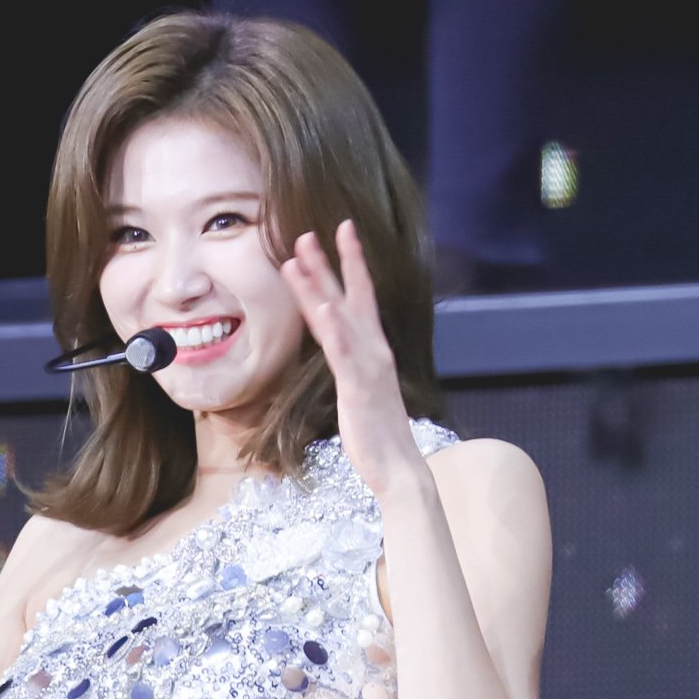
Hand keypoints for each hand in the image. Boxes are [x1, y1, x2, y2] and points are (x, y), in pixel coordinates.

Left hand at [280, 221, 424, 497]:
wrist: (399, 466)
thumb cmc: (379, 433)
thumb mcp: (362, 392)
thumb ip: (353, 366)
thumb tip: (341, 351)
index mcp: (374, 350)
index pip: (360, 298)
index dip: (349, 264)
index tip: (339, 232)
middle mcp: (374, 349)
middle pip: (349, 297)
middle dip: (329, 263)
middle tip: (307, 232)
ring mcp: (368, 365)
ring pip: (340, 316)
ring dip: (320, 285)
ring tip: (298, 257)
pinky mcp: (360, 386)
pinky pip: (344, 352)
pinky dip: (334, 328)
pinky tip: (322, 308)